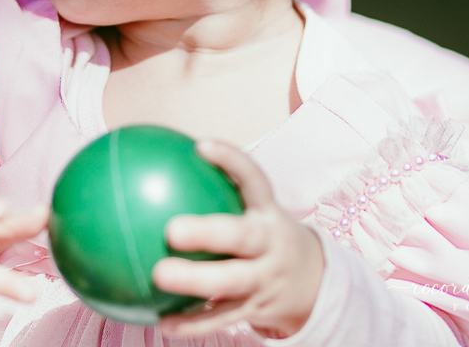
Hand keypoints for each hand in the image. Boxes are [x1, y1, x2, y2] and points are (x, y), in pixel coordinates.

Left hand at [152, 140, 323, 339]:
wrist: (314, 283)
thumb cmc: (264, 235)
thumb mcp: (255, 210)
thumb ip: (217, 188)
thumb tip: (154, 162)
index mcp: (268, 214)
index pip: (255, 180)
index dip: (233, 161)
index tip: (202, 146)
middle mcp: (270, 245)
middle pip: (242, 237)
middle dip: (209, 233)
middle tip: (172, 229)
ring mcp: (265, 279)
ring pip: (231, 282)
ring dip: (195, 281)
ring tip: (158, 276)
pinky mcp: (256, 310)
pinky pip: (222, 318)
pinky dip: (192, 323)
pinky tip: (160, 322)